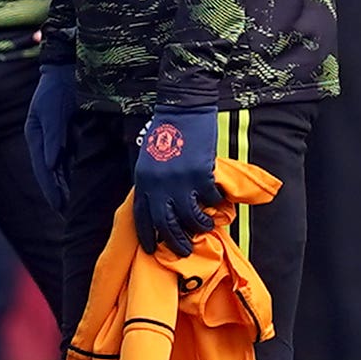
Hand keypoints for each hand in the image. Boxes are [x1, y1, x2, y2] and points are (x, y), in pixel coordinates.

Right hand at [24, 61, 77, 211]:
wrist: (68, 68)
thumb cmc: (58, 87)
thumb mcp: (52, 111)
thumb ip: (53, 137)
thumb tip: (50, 165)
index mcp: (35, 135)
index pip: (42, 168)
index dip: (50, 189)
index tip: (58, 206)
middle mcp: (42, 139)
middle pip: (48, 172)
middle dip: (55, 192)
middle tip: (64, 214)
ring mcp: (53, 137)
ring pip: (57, 168)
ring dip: (62, 186)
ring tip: (68, 205)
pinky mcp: (65, 134)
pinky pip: (66, 159)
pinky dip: (69, 173)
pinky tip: (74, 184)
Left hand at [130, 110, 219, 256]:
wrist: (183, 108)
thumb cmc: (167, 131)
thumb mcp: (149, 159)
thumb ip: (152, 182)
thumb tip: (161, 206)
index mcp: (143, 181)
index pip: (142, 217)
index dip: (146, 237)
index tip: (152, 250)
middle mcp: (158, 185)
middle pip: (165, 225)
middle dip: (175, 242)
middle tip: (183, 251)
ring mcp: (180, 182)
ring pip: (191, 218)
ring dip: (200, 226)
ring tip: (205, 228)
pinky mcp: (200, 175)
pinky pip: (210, 200)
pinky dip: (216, 204)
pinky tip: (218, 203)